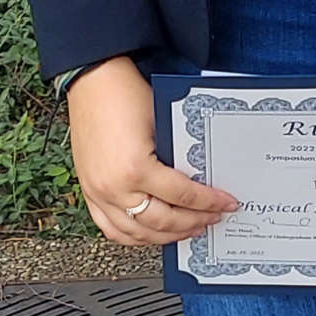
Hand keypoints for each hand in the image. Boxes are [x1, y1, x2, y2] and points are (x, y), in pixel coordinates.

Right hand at [66, 57, 238, 243]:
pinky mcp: (88, 192)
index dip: (209, 203)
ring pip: (137, 233)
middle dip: (193, 222)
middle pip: (162, 222)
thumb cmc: (125, 94)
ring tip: (188, 230)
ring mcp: (98, 194)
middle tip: (212, 219)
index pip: (182, 196)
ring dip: (167, 236)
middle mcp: (114, 188)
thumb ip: (178, 157)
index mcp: (135, 169)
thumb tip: (201, 180)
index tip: (226, 204)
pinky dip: (135, 236)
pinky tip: (152, 233)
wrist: (93, 79)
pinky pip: (111, 230)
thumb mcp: (162, 126)